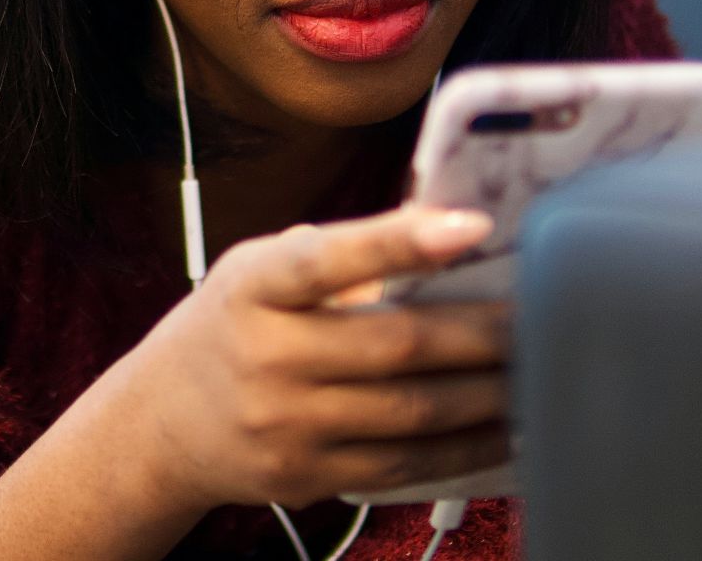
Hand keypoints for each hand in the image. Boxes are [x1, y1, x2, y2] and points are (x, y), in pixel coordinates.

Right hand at [116, 207, 511, 510]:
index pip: (328, 259)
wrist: (160, 424)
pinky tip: (501, 427)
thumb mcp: (259, 271)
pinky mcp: (306, 476)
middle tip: (541, 314)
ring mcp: (285, 425)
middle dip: (483, 333)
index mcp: (253, 287)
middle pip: (397, 346)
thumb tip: (446, 229)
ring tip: (537, 369)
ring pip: (413, 413)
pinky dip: (463, 448)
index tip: (471, 225)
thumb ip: (338, 254)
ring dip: (489, 394)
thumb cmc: (231, 327)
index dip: (401, 241)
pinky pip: (404, 466)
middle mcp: (265, 356)